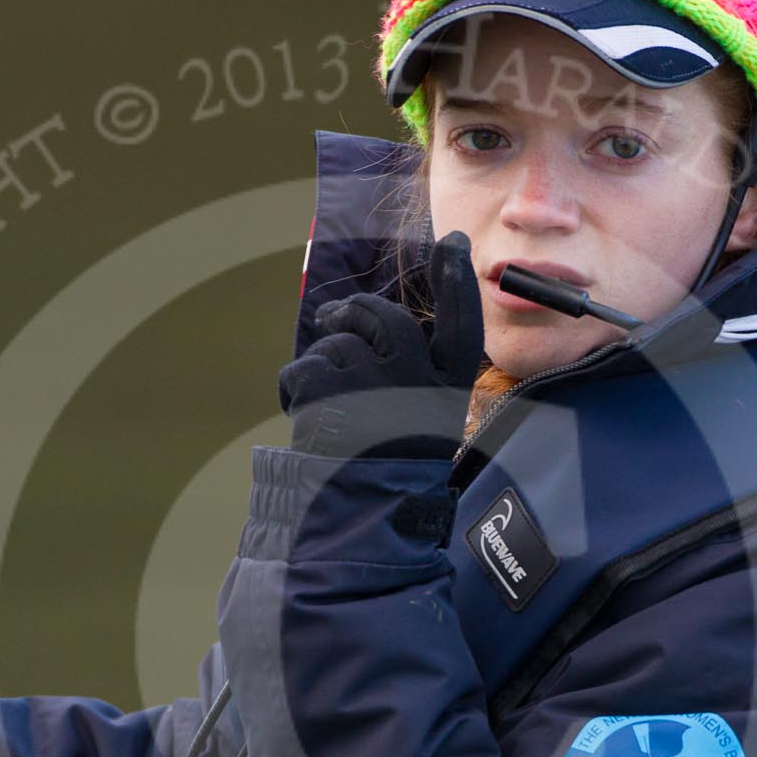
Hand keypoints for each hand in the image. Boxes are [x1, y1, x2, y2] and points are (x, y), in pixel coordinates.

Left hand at [279, 230, 483, 459]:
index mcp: (446, 387)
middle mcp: (416, 378)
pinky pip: (303, 368)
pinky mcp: (331, 391)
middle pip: (383, 317)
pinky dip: (295, 388)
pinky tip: (307, 417)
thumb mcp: (419, 417)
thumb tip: (375, 318)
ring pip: (337, 344)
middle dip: (354, 313)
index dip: (456, 280)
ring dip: (322, 367)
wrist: (361, 514)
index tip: (451, 242)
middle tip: (334, 321)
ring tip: (328, 407)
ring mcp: (374, 382)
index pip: (462, 323)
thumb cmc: (389, 467)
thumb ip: (409, 370)